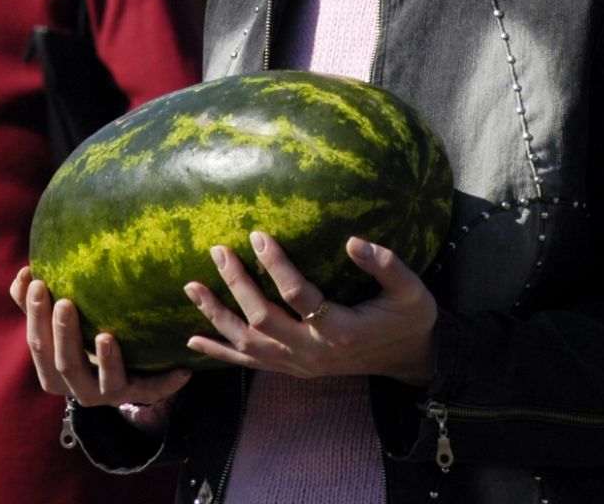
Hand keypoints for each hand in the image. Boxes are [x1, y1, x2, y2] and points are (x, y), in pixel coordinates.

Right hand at [10, 266, 192, 407]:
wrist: (120, 374)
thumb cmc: (83, 338)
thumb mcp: (63, 322)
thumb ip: (37, 303)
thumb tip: (23, 273)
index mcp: (54, 370)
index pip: (39, 345)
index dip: (35, 317)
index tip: (38, 283)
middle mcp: (78, 386)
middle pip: (65, 364)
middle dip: (63, 333)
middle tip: (64, 302)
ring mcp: (109, 393)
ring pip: (104, 383)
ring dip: (106, 360)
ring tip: (106, 336)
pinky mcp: (139, 393)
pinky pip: (154, 391)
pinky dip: (167, 383)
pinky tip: (184, 370)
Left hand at [184, 231, 436, 385]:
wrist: (407, 359)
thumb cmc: (410, 318)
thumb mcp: (411, 290)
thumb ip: (386, 265)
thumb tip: (352, 240)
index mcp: (341, 329)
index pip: (298, 295)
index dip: (275, 265)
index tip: (257, 235)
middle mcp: (314, 350)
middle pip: (262, 320)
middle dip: (237, 285)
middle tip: (219, 251)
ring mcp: (300, 363)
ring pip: (248, 344)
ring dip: (218, 316)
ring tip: (192, 287)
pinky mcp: (294, 369)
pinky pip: (250, 364)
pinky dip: (220, 352)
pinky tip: (194, 339)